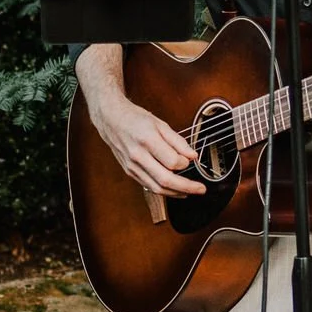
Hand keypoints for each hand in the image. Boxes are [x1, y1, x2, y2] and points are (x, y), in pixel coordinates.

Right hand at [86, 81, 206, 197]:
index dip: (185, 163)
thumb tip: (192, 156)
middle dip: (186, 187)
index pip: (171, 161)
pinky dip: (164, 191)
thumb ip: (177, 141)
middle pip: (165, 180)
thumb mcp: (160, 123)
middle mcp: (138, 156)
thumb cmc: (135, 119)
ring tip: (190, 192)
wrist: (111, 119)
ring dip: (176, 193)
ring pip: (157, 188)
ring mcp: (132, 166)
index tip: (191, 160)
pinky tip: (175, 190)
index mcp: (147, 140)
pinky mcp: (130, 172)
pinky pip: (149, 186)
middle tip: (201, 189)